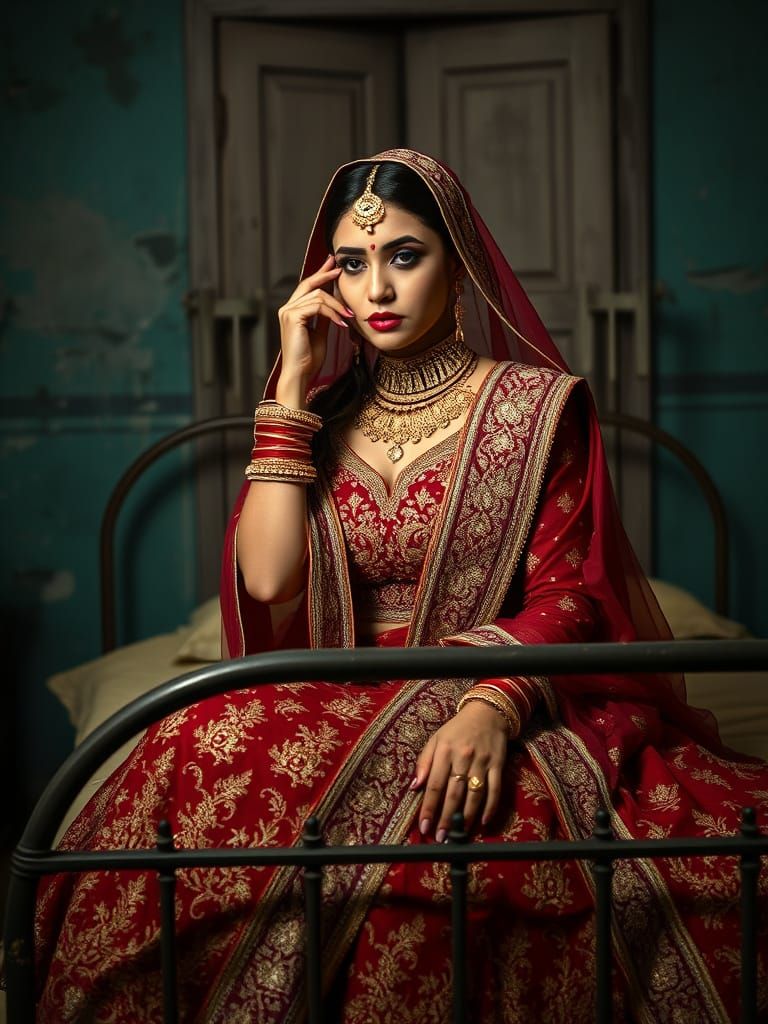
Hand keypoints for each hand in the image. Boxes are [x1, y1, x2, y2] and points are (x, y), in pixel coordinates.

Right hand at [276, 255, 350, 400]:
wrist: (300, 374)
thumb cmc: (309, 359)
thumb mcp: (320, 333)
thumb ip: (324, 318)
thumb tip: (334, 306)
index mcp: (292, 311)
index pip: (306, 287)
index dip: (320, 274)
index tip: (333, 266)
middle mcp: (287, 308)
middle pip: (309, 284)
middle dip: (325, 274)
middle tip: (340, 269)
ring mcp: (288, 312)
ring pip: (318, 296)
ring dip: (337, 305)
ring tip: (349, 316)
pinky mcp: (293, 317)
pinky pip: (318, 307)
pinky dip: (333, 314)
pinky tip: (341, 323)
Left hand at [412, 701, 510, 840]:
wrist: (487, 712)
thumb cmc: (457, 729)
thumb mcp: (436, 739)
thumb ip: (424, 761)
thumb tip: (414, 787)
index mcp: (445, 751)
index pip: (435, 784)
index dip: (429, 807)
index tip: (424, 826)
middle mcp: (463, 757)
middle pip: (454, 793)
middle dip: (447, 818)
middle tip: (441, 837)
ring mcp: (482, 762)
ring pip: (474, 794)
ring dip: (467, 817)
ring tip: (459, 834)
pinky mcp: (498, 765)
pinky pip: (495, 789)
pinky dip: (491, 807)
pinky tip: (484, 822)